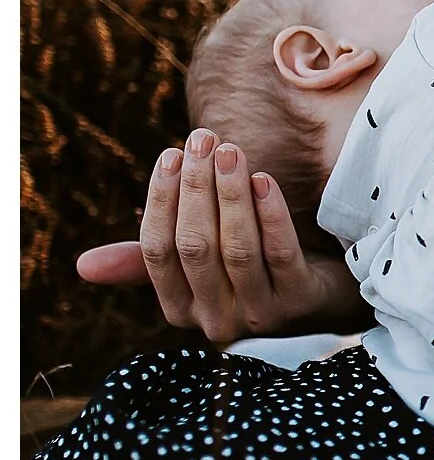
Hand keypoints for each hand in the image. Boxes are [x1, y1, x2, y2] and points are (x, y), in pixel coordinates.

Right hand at [75, 127, 362, 340]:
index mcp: (181, 310)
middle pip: (195, 246)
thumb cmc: (250, 274)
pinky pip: (281, 253)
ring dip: (231, 193)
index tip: (171, 155)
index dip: (161, 200)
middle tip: (203, 138)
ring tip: (230, 150)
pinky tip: (264, 179)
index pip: (158, 251)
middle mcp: (217, 321)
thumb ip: (150, 260)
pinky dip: (271, 213)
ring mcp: (261, 315)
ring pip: (237, 248)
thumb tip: (83, 267)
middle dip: (195, 187)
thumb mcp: (200, 267)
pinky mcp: (302, 302)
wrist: (323, 299)